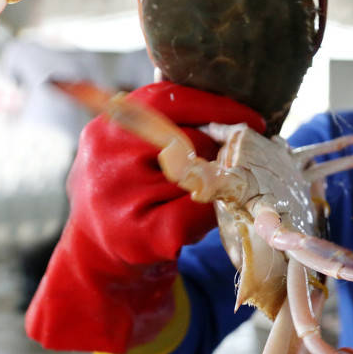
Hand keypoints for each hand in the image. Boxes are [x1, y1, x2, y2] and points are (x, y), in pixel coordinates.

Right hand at [25, 81, 264, 353]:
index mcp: (106, 131)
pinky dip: (205, 216)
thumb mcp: (132, 150)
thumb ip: (166, 126)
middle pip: (188, 142)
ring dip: (210, 186)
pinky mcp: (141, 236)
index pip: (167, 101)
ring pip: (197, 179)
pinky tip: (194, 220)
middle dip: (216, 152)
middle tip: (233, 162)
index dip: (215, 106)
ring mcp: (120, 200)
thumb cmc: (132, 190)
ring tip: (195, 197)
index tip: (253, 118)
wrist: (99, 252)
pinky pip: (197, 213)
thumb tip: (228, 114)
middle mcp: (105, 161)